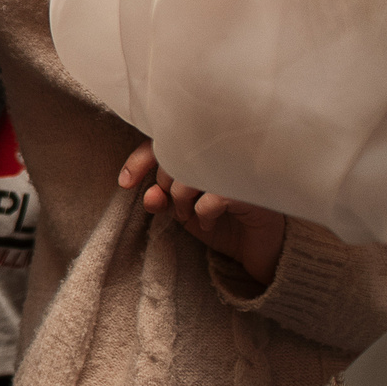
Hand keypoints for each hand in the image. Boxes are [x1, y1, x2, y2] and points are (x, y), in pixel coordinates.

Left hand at [118, 141, 287, 287]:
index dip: (138, 161)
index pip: (161, 141)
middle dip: (164, 188)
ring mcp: (235, 167)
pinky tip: (211, 220)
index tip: (125, 183)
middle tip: (177, 207)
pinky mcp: (249, 188)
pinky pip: (211, 198)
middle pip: (170, 159)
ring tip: (192, 214)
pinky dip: (203, 214)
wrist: (261, 244)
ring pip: (187, 177)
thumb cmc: (222, 219)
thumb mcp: (183, 211)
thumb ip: (162, 199)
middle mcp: (218, 152)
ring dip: (180, 202)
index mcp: (201, 150)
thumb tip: (149, 196)